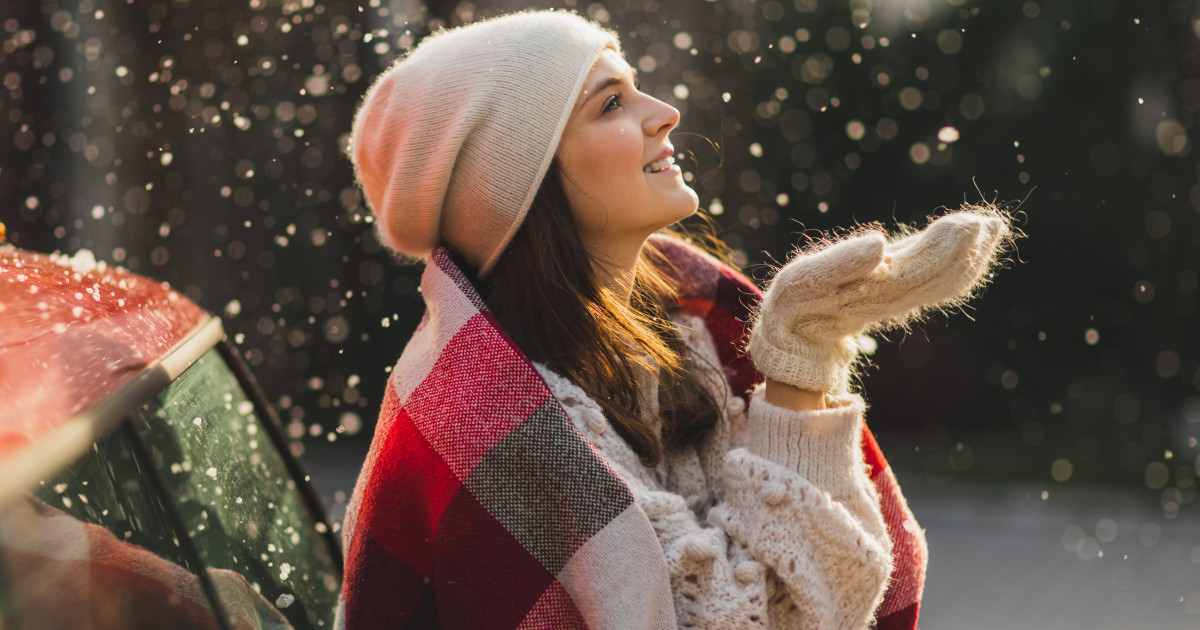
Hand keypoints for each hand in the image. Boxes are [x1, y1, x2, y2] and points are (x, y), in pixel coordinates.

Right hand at [747, 208, 1008, 393]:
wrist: (791, 345)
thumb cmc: (790, 309)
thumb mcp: (802, 284)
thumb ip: (840, 263)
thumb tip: (882, 245)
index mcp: (871, 290)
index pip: (920, 267)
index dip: (947, 247)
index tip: (973, 224)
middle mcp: (889, 297)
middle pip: (936, 275)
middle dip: (966, 249)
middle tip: (992, 223)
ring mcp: (892, 300)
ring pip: (939, 282)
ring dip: (968, 258)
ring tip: (991, 230)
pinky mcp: (890, 299)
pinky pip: (931, 287)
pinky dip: (955, 270)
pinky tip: (972, 254)